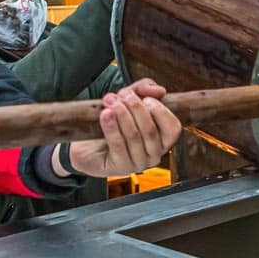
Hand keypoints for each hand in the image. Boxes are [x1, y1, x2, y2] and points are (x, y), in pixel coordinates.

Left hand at [61, 79, 180, 177]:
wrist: (86, 141)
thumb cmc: (112, 121)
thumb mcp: (128, 99)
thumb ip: (144, 89)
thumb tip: (159, 91)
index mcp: (161, 140)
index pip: (173, 129)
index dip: (161, 112)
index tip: (146, 99)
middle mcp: (153, 155)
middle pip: (150, 131)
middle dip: (136, 108)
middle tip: (123, 95)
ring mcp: (137, 164)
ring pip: (134, 136)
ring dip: (122, 114)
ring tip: (110, 101)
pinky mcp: (119, 168)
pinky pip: (118, 146)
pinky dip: (112, 127)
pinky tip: (105, 115)